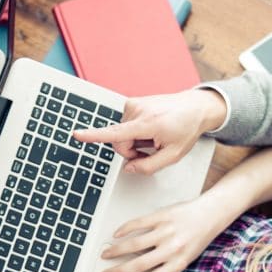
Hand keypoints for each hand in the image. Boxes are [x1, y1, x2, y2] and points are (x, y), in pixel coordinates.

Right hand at [72, 89, 226, 175]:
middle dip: (131, 151)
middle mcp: (137, 111)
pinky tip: (151, 130)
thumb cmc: (186, 129)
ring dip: (135, 141)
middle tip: (151, 150)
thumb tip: (128, 168)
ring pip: (121, 134)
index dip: (93, 136)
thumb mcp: (173, 155)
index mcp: (148, 123)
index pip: (116, 133)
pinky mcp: (132, 103)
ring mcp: (133, 104)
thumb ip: (149, 166)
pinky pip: (125, 126)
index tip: (76, 135)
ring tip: (154, 136)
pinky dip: (136, 132)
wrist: (195, 107)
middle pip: (119, 142)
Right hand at [100, 193, 227, 271]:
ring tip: (106, 255)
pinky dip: (125, 229)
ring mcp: (166, 231)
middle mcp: (172, 248)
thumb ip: (166, 264)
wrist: (212, 213)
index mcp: (179, 262)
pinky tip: (117, 235)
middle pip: (138, 264)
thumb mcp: (186, 257)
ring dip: (116, 251)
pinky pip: (138, 223)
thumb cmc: (199, 236)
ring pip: (134, 244)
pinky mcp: (162, 215)